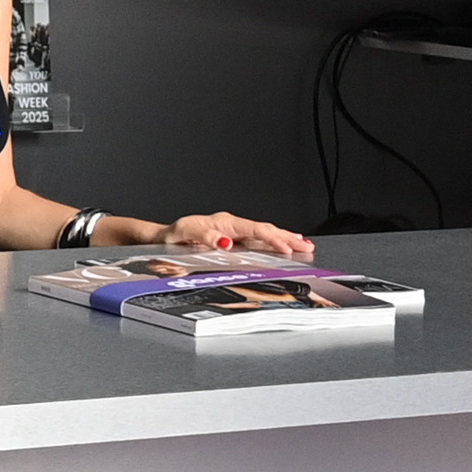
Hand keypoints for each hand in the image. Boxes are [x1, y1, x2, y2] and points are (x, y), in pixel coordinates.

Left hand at [154, 211, 313, 256]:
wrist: (164, 237)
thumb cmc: (173, 235)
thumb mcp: (184, 234)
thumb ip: (205, 236)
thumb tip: (226, 241)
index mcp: (224, 222)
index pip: (254, 230)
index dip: (272, 239)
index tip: (287, 248)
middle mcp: (232, 225)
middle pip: (265, 230)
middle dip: (287, 238)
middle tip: (306, 246)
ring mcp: (234, 231)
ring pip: (265, 233)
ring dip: (285, 239)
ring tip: (304, 244)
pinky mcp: (234, 238)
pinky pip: (259, 239)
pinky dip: (275, 241)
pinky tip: (284, 245)